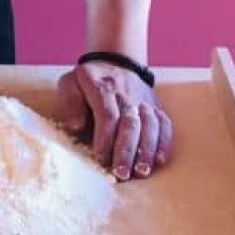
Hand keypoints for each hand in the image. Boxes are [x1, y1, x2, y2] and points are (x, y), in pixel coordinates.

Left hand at [57, 61, 172, 180]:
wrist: (116, 61)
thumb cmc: (89, 79)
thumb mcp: (70, 82)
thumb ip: (70, 102)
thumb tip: (75, 126)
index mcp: (103, 88)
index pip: (107, 115)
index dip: (104, 139)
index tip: (100, 158)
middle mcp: (127, 95)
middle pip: (130, 124)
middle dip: (126, 151)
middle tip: (121, 173)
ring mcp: (144, 101)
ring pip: (150, 126)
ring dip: (146, 150)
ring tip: (140, 172)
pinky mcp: (156, 107)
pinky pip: (164, 124)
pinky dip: (164, 142)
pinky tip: (159, 160)